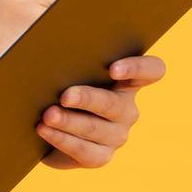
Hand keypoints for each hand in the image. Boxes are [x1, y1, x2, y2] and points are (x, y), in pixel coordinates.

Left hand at [36, 54, 166, 169]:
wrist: (39, 120)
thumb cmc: (52, 79)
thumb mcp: (59, 60)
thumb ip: (62, 45)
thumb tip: (53, 35)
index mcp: (126, 79)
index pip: (152, 70)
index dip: (138, 68)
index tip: (113, 69)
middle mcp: (126, 108)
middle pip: (115, 104)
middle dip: (88, 98)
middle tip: (64, 96)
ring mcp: (116, 134)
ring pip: (97, 129)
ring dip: (70, 122)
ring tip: (47, 115)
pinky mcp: (100, 156)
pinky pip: (86, 151)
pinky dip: (62, 139)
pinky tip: (44, 130)